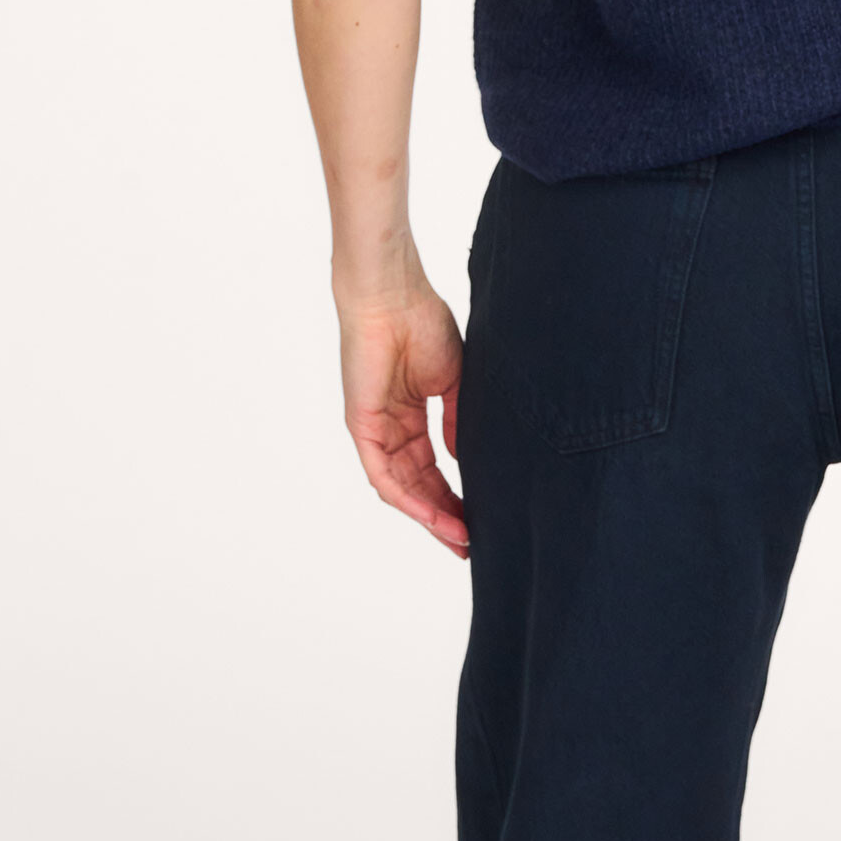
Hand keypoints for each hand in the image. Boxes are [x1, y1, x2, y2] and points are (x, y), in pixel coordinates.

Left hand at [337, 279, 468, 556]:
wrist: (394, 295)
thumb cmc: (422, 322)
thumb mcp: (453, 380)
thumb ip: (456, 420)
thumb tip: (461, 457)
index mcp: (410, 415)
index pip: (432, 469)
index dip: (454, 497)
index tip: (478, 520)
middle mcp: (390, 429)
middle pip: (417, 487)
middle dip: (444, 517)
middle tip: (471, 544)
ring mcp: (375, 430)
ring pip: (401, 489)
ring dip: (430, 516)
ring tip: (460, 537)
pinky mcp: (362, 427)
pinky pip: (383, 475)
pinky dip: (408, 499)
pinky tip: (433, 516)